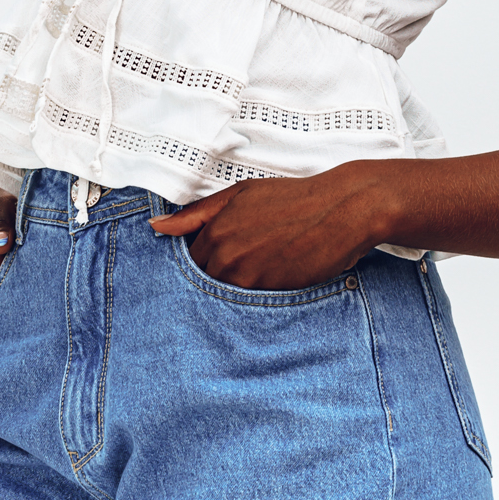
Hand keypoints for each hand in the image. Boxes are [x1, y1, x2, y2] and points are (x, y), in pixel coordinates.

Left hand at [149, 167, 388, 289]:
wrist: (341, 210)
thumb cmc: (294, 199)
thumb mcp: (240, 194)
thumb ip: (196, 213)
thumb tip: (156, 227)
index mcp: (215, 231)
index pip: (188, 260)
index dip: (202, 259)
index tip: (218, 256)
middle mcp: (227, 257)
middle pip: (203, 281)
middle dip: (215, 276)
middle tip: (242, 263)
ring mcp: (249, 278)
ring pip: (225, 295)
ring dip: (235, 287)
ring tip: (260, 268)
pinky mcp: (272, 294)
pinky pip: (251, 305)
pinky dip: (256, 296)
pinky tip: (274, 277)